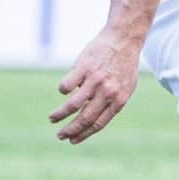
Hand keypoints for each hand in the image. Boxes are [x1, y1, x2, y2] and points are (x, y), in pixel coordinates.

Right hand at [49, 26, 142, 143]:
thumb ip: (112, 103)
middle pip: (85, 118)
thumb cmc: (124, 65)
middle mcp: (107, 92)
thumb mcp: (126, 87)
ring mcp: (95, 80)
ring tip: (52, 119)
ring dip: (60, 114)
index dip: (84, 134)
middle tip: (60, 135)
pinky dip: (63, 91)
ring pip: (73, 104)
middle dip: (70, 130)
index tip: (73, 140)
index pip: (98, 123)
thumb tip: (95, 121)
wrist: (123, 39)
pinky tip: (63, 91)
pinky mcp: (84, 67)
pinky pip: (67, 85)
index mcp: (119, 100)